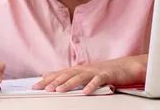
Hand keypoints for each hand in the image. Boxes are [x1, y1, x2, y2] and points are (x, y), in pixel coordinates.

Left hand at [32, 54, 146, 94]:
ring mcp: (94, 71)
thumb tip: (47, 74)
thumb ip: (65, 75)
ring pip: (79, 77)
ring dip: (68, 84)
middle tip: (44, 89)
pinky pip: (97, 81)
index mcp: (78, 70)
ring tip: (59, 90)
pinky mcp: (106, 75)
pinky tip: (85, 92)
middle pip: (66, 74)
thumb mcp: (82, 73)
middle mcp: (84, 69)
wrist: (124, 67)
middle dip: (54, 82)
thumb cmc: (103, 72)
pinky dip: (91, 86)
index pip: (59, 74)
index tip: (36, 86)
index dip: (47, 79)